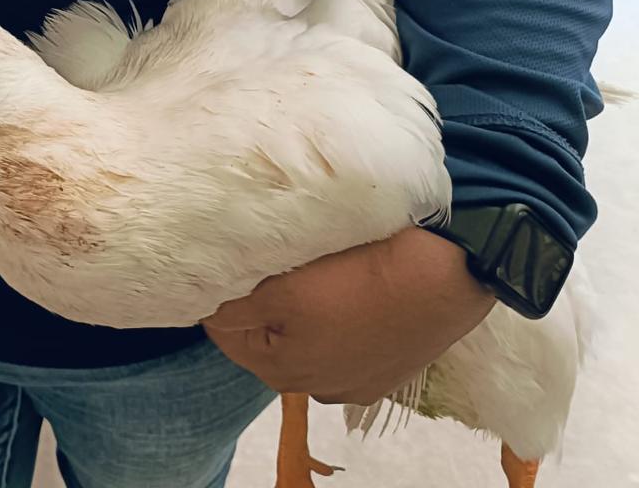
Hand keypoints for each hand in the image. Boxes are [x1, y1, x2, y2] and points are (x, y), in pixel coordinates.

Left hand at [201, 227, 494, 404]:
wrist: (445, 275)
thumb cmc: (356, 278)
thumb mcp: (282, 288)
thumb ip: (237, 306)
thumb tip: (206, 312)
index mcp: (282, 371)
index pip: (225, 334)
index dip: (218, 298)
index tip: (221, 265)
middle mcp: (317, 387)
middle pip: (266, 341)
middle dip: (258, 307)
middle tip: (260, 263)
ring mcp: (357, 381)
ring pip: (306, 342)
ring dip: (298, 313)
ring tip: (305, 274)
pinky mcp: (389, 367)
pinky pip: (345, 341)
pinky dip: (336, 319)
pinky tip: (345, 293)